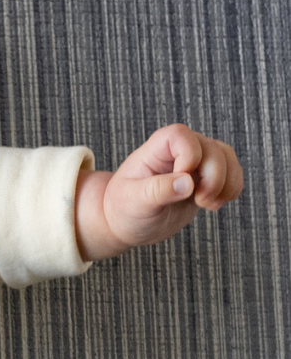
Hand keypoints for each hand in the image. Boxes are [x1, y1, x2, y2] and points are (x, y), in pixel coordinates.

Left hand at [76, 124, 242, 259]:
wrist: (131, 223)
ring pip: (227, 158)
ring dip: (226, 184)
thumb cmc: (125, 208)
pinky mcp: (207, 176)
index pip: (181, 136)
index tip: (182, 182)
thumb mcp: (135, 202)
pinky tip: (216, 204)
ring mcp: (197, 161)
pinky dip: (232, 188)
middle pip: (212, 149)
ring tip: (208, 204)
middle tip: (199, 201)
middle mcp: (180, 149)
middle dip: (213, 178)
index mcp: (157, 148)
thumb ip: (158, 190)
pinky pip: (233, 173)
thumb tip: (187, 183)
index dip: (189, 156)